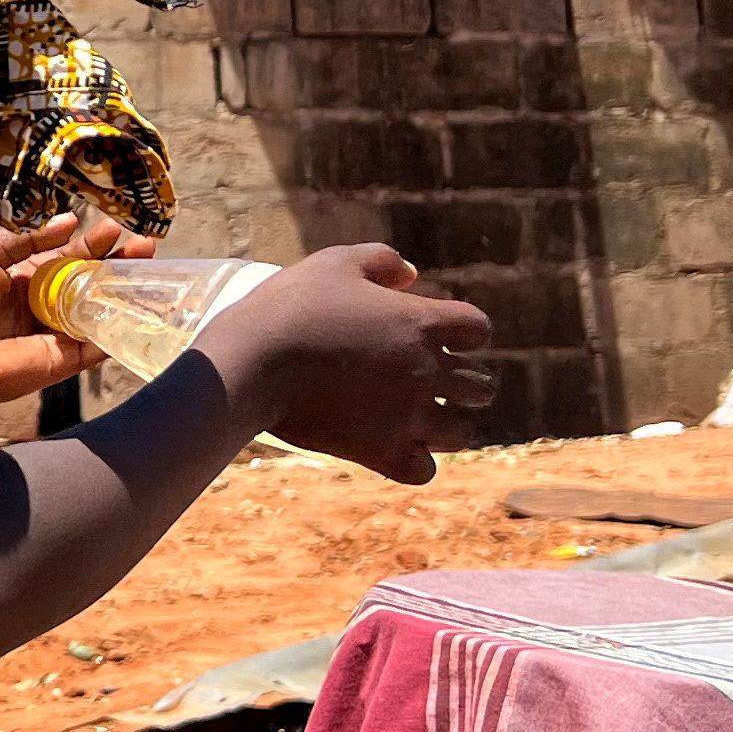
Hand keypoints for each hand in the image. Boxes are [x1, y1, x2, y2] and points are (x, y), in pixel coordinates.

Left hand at [0, 211, 160, 404]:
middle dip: (117, 262)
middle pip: (91, 282)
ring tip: (150, 271)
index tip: (113, 229)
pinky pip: (98, 345)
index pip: (67, 259)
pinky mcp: (64, 360)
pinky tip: (139, 306)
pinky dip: (119, 328)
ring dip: (126, 292)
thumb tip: (69, 221)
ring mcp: (57, 334)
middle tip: (145, 246)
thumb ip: (26, 240)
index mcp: (26, 281)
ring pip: (101, 310)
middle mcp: (45, 307)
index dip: (91, 244)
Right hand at [191, 243, 495, 485]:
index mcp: (420, 323)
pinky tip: (392, 449)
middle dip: (461, 383)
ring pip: (461, 432)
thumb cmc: (289, 308)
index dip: (462, 332)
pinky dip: (415, 463)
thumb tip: (412, 274)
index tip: (435, 336)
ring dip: (445, 426)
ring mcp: (408, 416)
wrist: (252, 363)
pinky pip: (425, 471)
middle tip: (427, 383)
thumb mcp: (332, 263)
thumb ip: (380, 260)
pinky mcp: (382, 452)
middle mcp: (425, 371)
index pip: (478, 329)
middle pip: (480, 386)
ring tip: (417, 421)